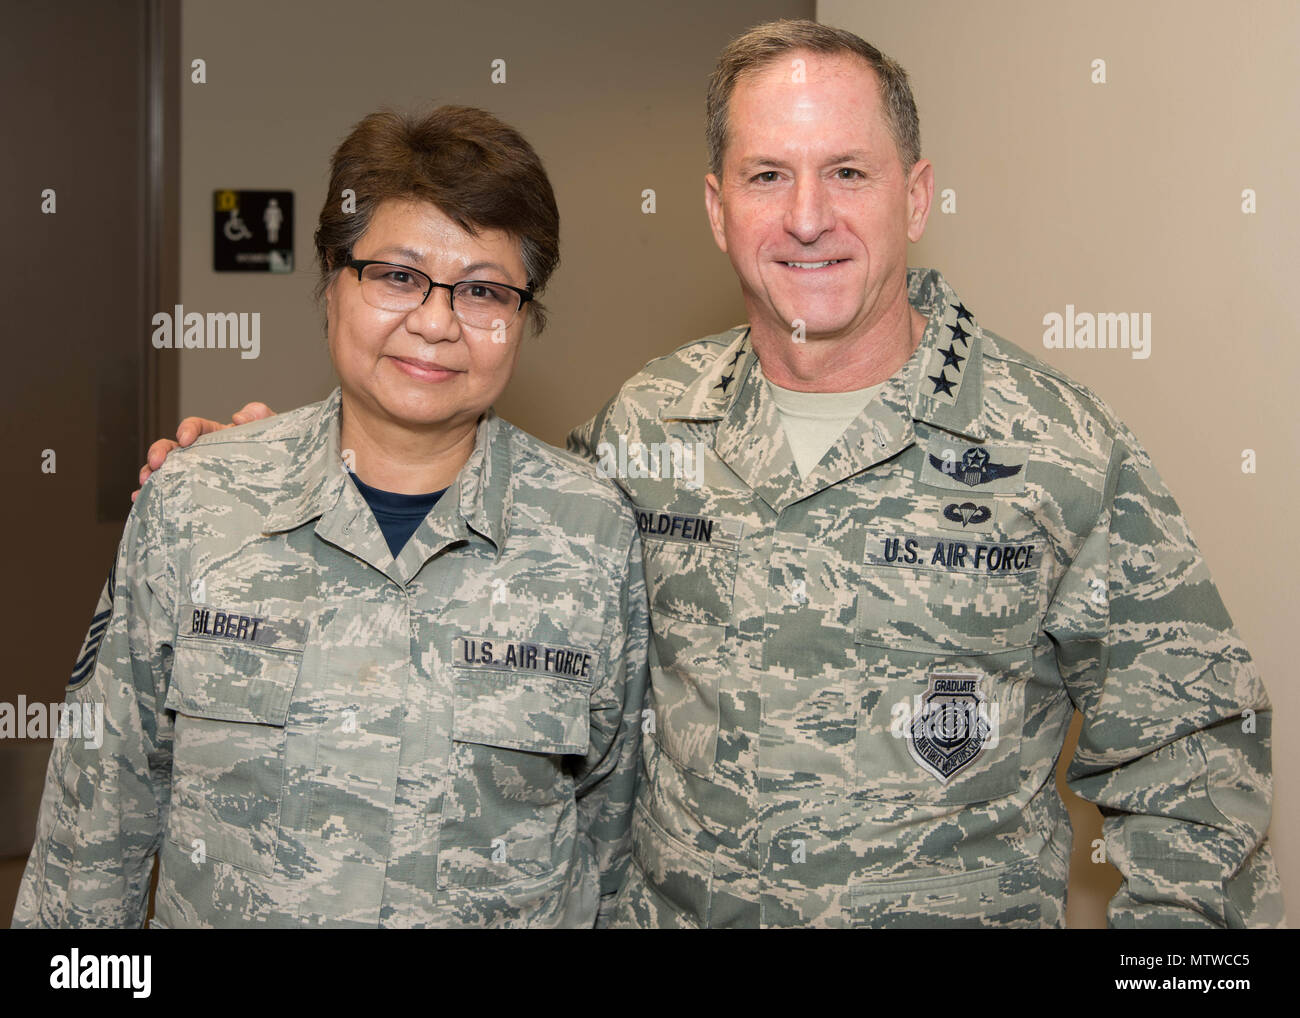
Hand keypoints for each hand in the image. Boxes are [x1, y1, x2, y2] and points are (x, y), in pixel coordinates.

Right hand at [132, 402, 274, 501]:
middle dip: (160, 452)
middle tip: (155, 463)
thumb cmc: (277, 455)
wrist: (286, 483)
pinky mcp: (196, 495)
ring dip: (151, 475)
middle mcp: (203, 454)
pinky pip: (171, 494)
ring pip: (166, 471)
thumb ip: (262, 417)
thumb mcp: (274, 433)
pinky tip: (139, 502)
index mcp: (218, 436)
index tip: (186, 439)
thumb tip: (240, 416)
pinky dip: (152, 496)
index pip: (197, 426)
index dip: (188, 429)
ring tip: (144, 485)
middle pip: (173, 448)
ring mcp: (197, 475)